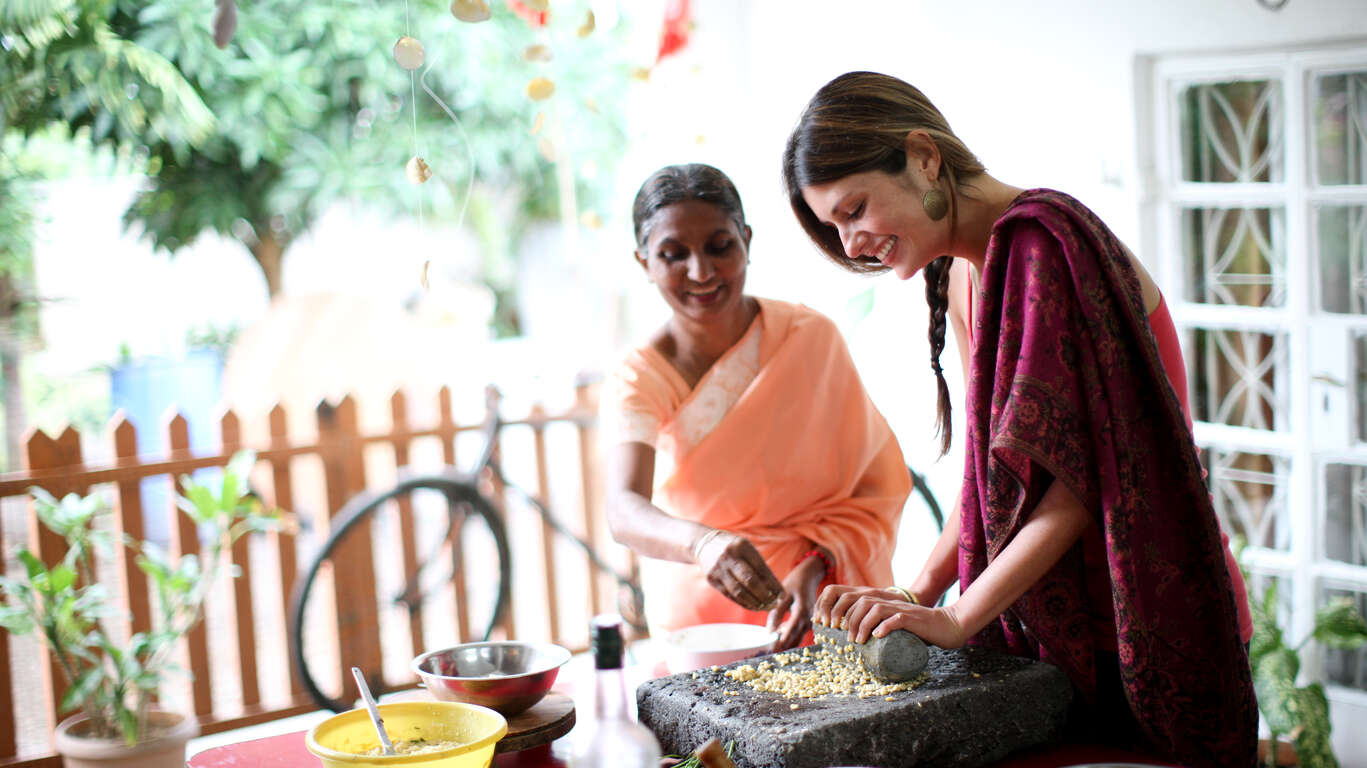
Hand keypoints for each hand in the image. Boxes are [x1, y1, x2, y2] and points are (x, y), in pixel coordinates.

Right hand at [693, 530, 783, 610]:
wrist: (704, 544)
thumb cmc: (734, 548)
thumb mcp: (747, 549)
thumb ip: (760, 566)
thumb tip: (776, 590)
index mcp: (742, 546)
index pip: (761, 569)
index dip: (773, 584)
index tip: (783, 595)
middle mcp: (729, 556)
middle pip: (750, 581)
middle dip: (765, 596)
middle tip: (775, 604)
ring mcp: (718, 568)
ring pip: (739, 592)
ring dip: (755, 603)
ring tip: (765, 608)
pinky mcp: (711, 579)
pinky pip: (730, 595)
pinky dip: (744, 603)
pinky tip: (753, 606)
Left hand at [764, 555, 824, 651]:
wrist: (809, 576)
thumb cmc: (795, 583)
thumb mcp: (783, 595)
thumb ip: (777, 613)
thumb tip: (769, 631)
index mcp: (802, 612)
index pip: (790, 632)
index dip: (780, 642)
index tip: (771, 650)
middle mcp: (808, 620)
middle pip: (794, 639)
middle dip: (781, 647)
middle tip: (768, 653)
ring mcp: (809, 622)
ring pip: (796, 638)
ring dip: (784, 642)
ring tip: (770, 646)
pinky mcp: (808, 622)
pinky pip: (798, 633)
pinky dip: (788, 636)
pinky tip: (777, 633)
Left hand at [813, 584, 968, 648]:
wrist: (948, 625)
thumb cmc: (920, 630)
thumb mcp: (894, 624)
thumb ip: (878, 625)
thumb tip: (853, 640)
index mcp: (883, 603)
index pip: (854, 597)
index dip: (838, 608)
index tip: (830, 626)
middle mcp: (890, 603)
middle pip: (862, 601)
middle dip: (848, 619)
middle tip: (845, 639)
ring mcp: (902, 610)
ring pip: (875, 608)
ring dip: (862, 624)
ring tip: (858, 641)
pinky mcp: (914, 619)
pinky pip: (897, 619)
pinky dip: (885, 627)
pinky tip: (877, 636)